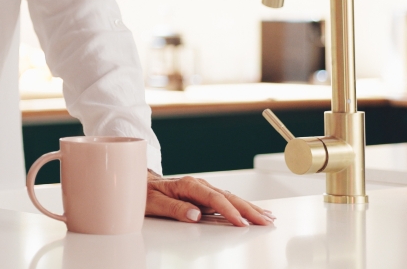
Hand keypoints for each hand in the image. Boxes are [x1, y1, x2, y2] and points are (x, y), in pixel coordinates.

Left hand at [146, 172, 274, 225]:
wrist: (139, 183)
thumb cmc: (145, 193)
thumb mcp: (154, 202)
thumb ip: (174, 208)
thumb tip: (195, 215)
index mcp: (188, 185)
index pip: (213, 198)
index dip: (228, 211)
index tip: (241, 223)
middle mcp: (198, 185)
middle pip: (228, 197)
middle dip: (248, 210)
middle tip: (265, 221)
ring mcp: (203, 190)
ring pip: (231, 198)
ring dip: (250, 208)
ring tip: (268, 217)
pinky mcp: (205, 196)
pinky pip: (227, 201)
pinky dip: (242, 207)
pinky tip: (254, 212)